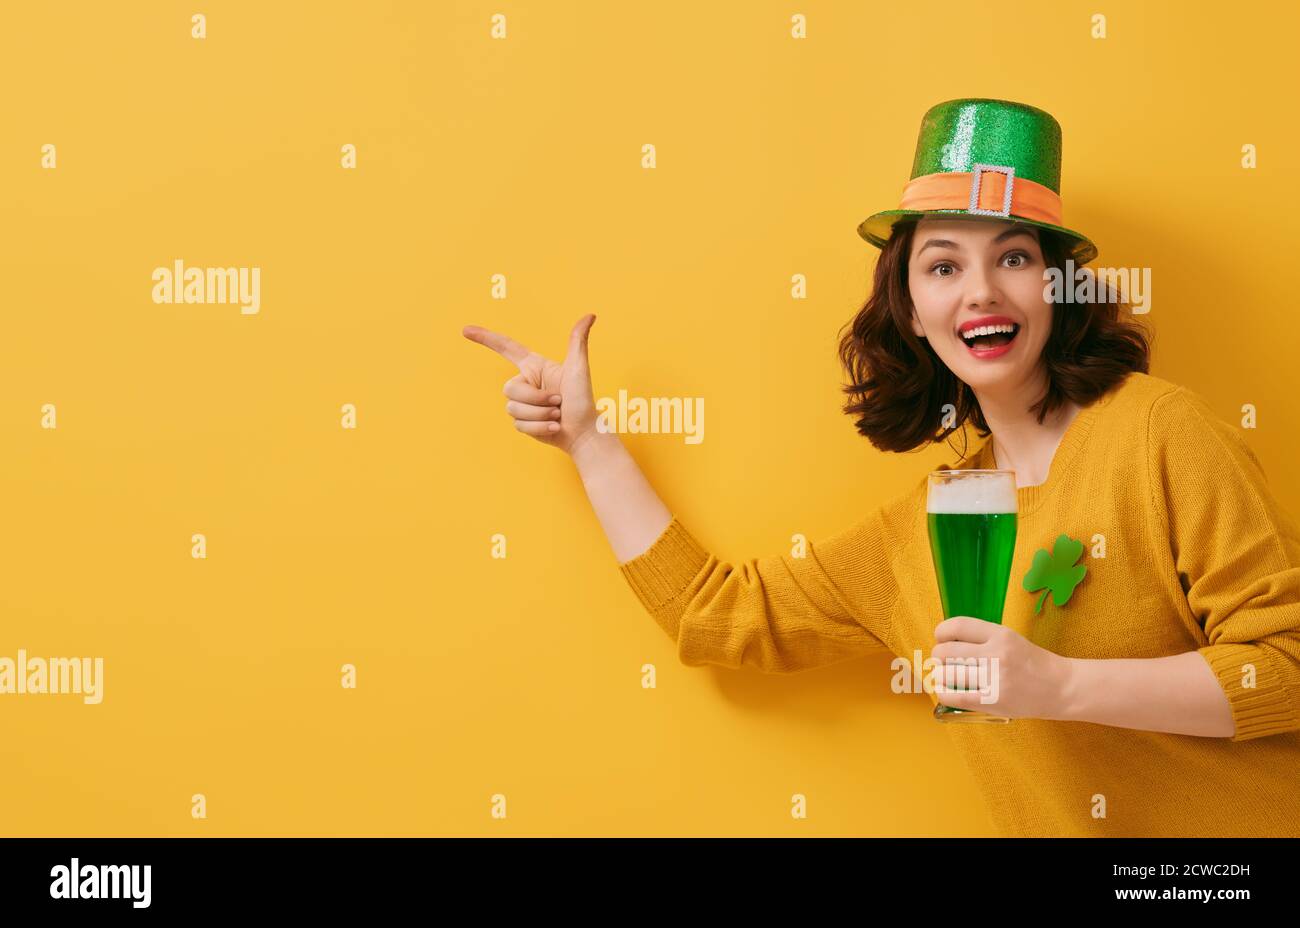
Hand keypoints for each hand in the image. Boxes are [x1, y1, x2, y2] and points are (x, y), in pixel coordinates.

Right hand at [462, 314, 600, 455]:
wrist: (584, 432)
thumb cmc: (584, 400)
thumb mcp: (579, 368)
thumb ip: (578, 341)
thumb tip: (590, 315)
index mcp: (535, 366)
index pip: (507, 348)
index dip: (486, 338)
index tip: (466, 330)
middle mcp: (525, 383)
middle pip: (509, 388)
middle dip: (536, 398)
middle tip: (558, 402)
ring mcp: (523, 404)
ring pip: (513, 408)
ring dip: (539, 415)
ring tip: (557, 415)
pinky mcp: (523, 423)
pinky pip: (518, 425)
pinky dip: (539, 428)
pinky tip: (553, 428)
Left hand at [931, 617, 1072, 719]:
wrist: (1062, 688)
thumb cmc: (1032, 663)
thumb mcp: (1010, 639)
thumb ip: (981, 638)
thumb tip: (945, 641)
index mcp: (1000, 634)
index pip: (957, 626)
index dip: (941, 632)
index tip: (940, 638)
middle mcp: (996, 654)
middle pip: (946, 652)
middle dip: (938, 657)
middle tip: (944, 662)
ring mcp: (995, 678)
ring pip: (947, 674)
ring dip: (941, 676)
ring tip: (947, 677)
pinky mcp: (993, 701)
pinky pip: (954, 697)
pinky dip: (943, 694)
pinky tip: (946, 692)